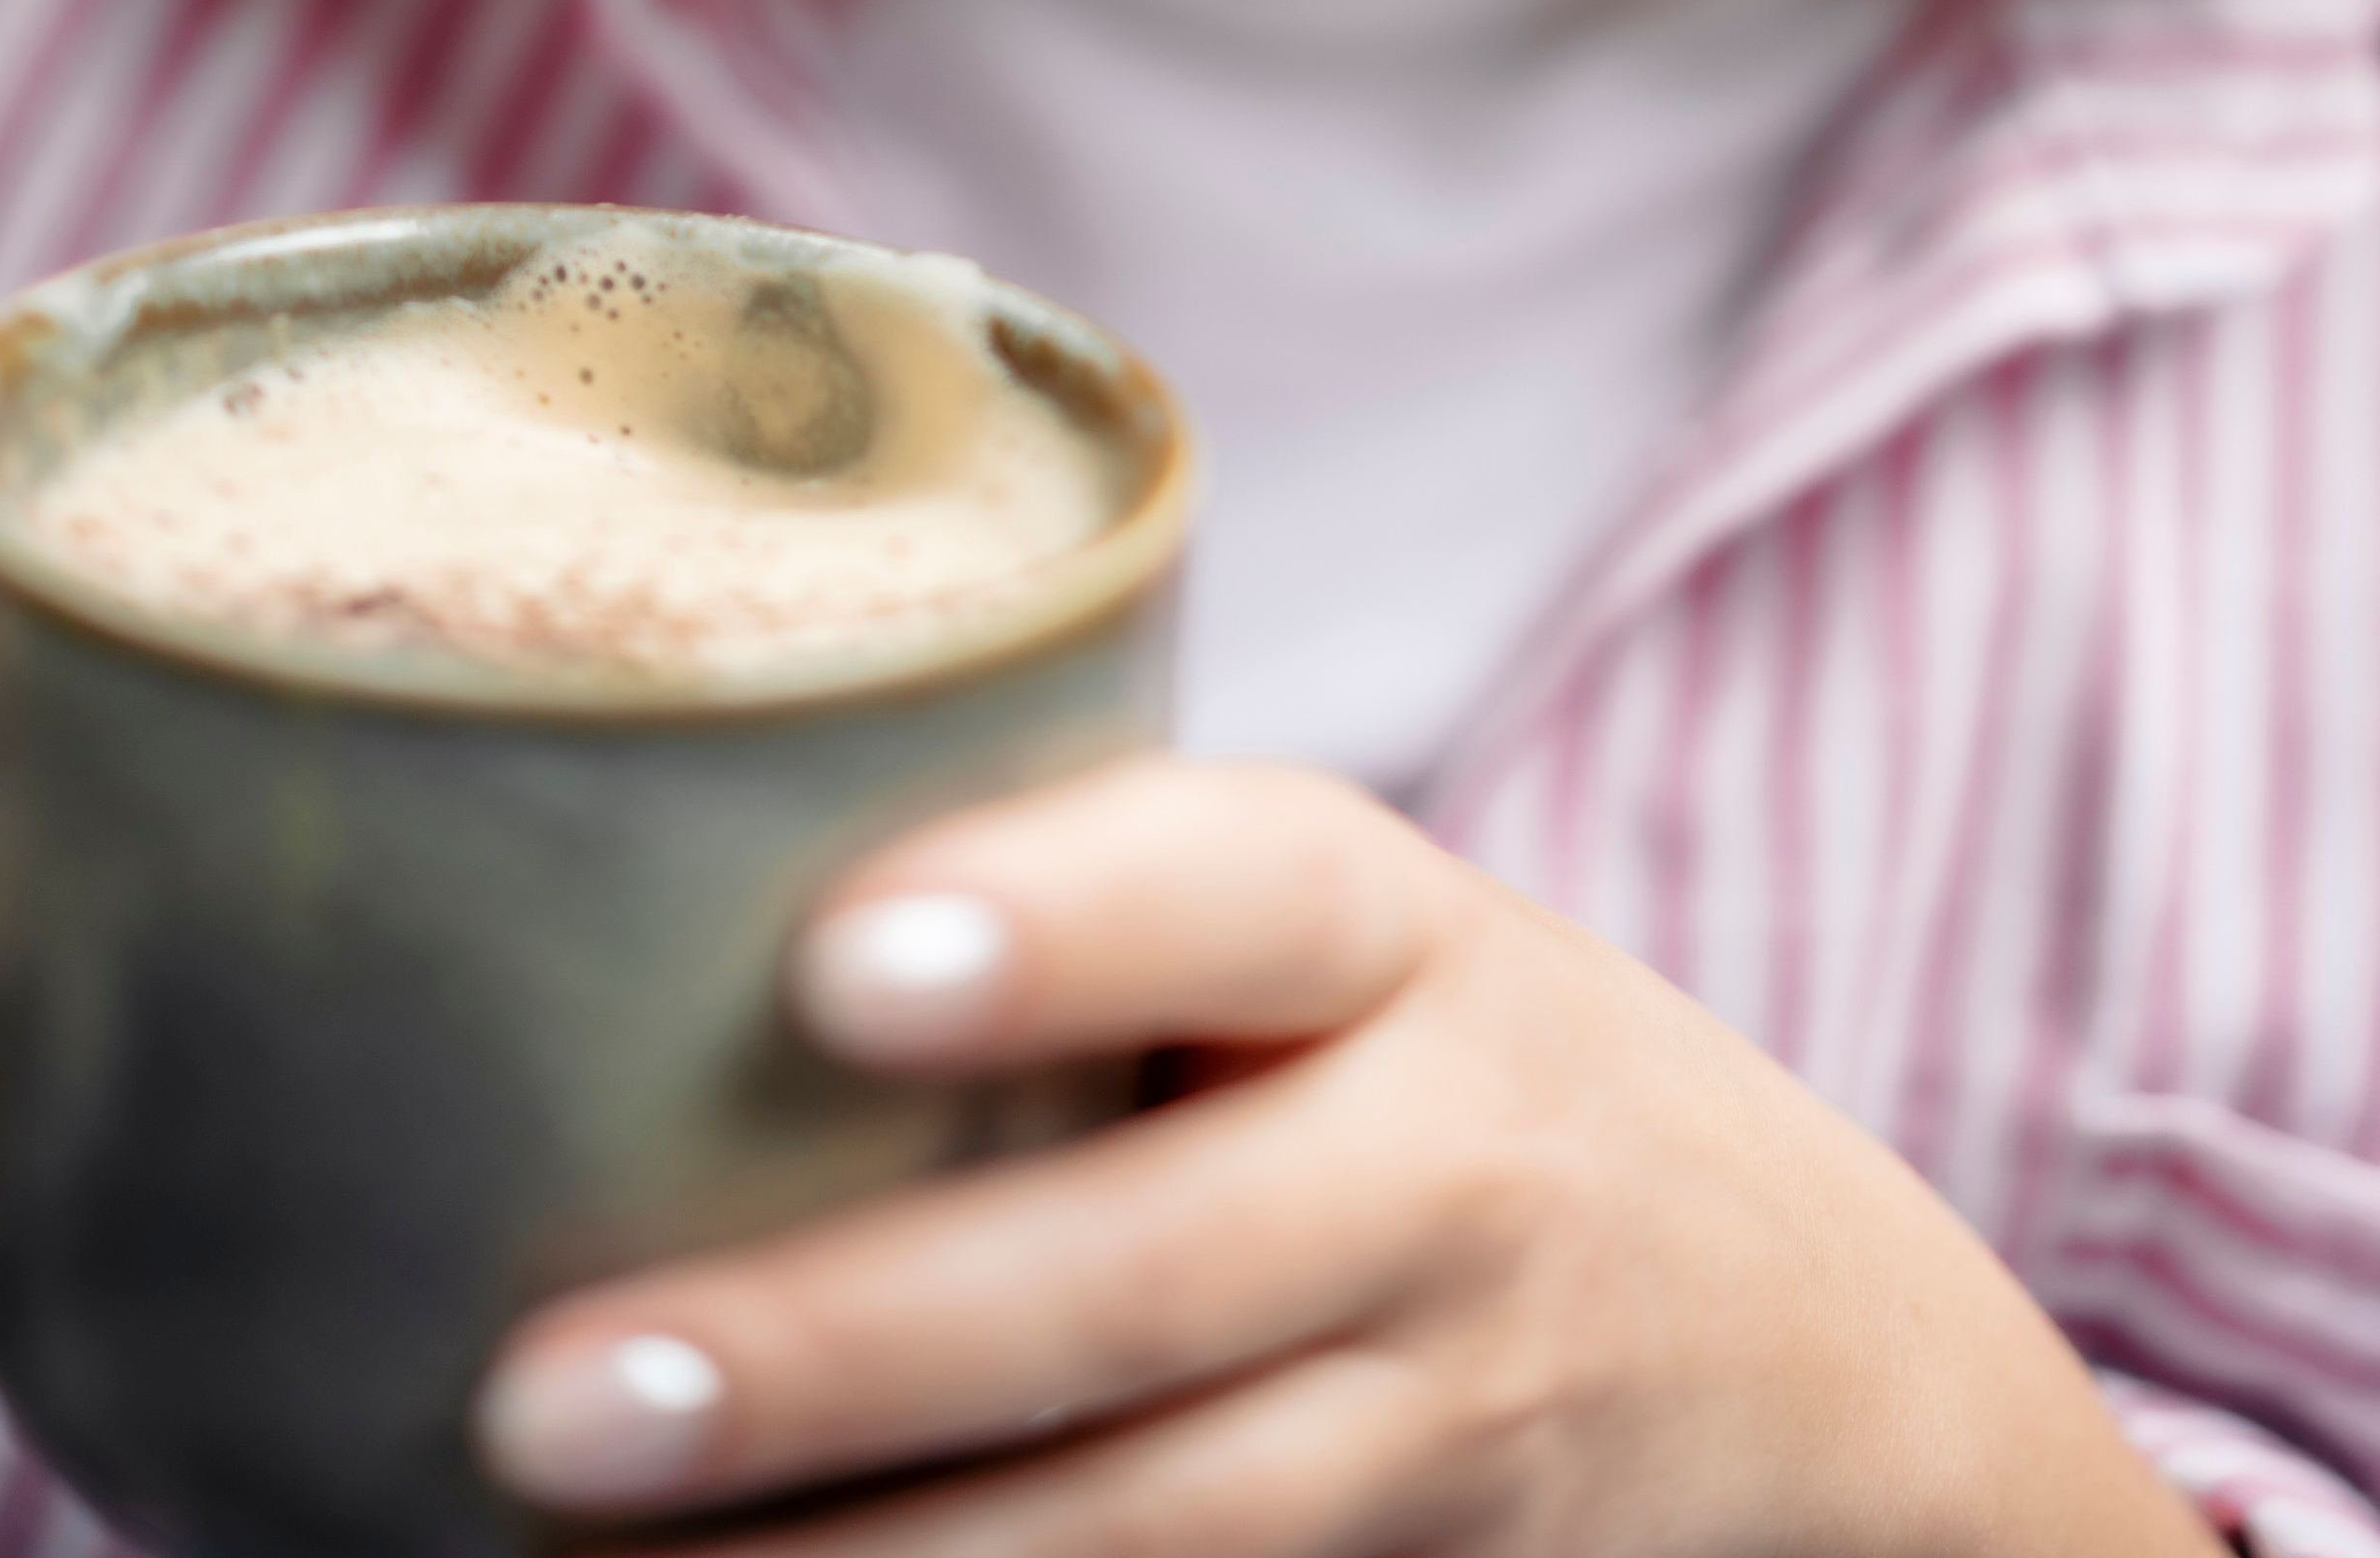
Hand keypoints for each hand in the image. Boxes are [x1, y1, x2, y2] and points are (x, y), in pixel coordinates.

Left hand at [471, 757, 2214, 1554]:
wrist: (1830, 1354)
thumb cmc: (1453, 1075)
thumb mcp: (1359, 948)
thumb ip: (1110, 926)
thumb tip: (639, 908)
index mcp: (1400, 935)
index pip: (1244, 885)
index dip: (1055, 920)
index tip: (829, 966)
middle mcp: (1456, 1166)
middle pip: (1152, 1270)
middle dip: (847, 1350)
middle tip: (550, 1400)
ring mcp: (1467, 1416)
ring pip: (1165, 1523)